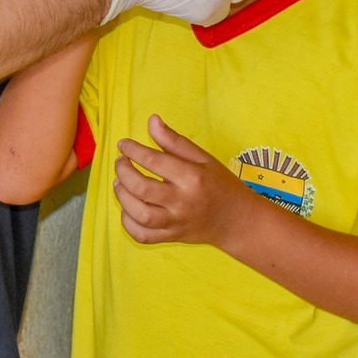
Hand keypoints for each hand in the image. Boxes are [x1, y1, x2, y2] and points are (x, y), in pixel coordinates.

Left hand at [112, 115, 254, 246]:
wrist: (237, 220)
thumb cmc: (220, 184)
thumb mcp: (203, 158)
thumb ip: (174, 141)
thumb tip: (152, 120)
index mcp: (192, 177)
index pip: (154, 161)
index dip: (133, 150)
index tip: (123, 144)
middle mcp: (183, 201)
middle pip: (142, 188)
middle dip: (124, 172)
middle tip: (120, 162)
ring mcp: (176, 222)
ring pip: (140, 214)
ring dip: (122, 197)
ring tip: (119, 183)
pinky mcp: (172, 237)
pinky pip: (143, 235)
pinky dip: (128, 223)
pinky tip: (127, 208)